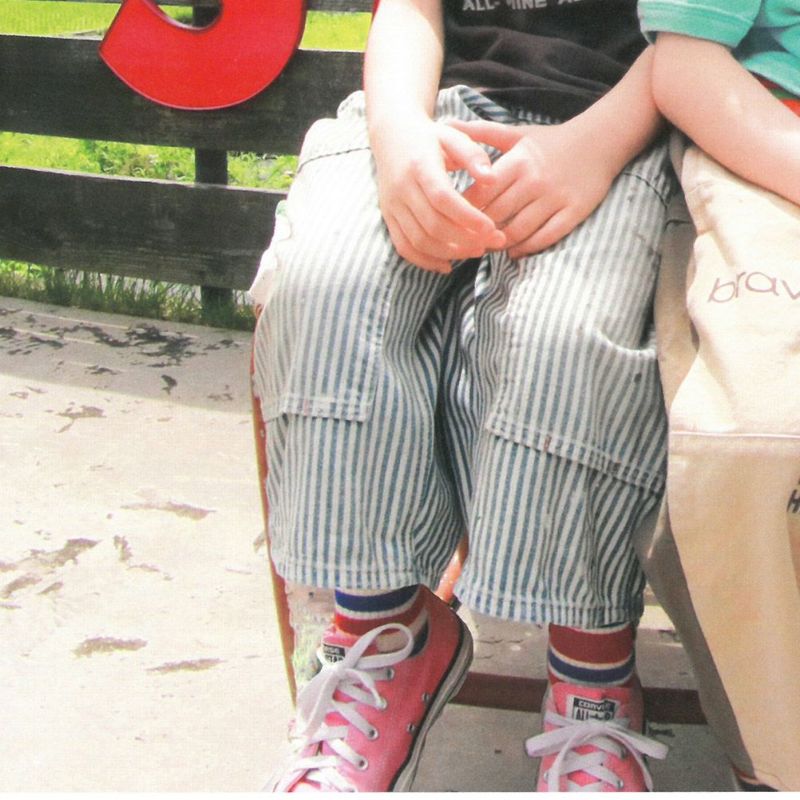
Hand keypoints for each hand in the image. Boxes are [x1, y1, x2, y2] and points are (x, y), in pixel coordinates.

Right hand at [372, 117, 506, 271]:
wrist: (391, 136)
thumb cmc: (429, 137)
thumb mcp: (453, 136)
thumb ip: (473, 155)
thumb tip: (491, 180)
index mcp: (419, 166)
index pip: (443, 199)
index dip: (468, 217)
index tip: (492, 228)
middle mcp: (402, 189)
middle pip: (433, 225)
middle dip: (466, 240)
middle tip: (493, 242)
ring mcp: (392, 206)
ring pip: (420, 241)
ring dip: (450, 252)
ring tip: (476, 251)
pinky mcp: (388, 218)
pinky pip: (404, 247)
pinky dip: (425, 261)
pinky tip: (447, 264)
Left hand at [449, 119, 617, 257]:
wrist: (599, 141)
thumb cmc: (550, 141)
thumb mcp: (515, 134)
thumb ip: (480, 133)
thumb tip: (445, 124)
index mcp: (517, 162)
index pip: (481, 194)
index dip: (464, 211)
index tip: (454, 220)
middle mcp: (534, 180)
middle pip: (496, 215)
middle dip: (478, 231)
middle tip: (466, 242)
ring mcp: (555, 198)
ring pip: (518, 230)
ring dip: (499, 243)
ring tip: (488, 247)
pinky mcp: (573, 212)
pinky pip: (545, 237)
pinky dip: (527, 248)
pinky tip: (514, 251)